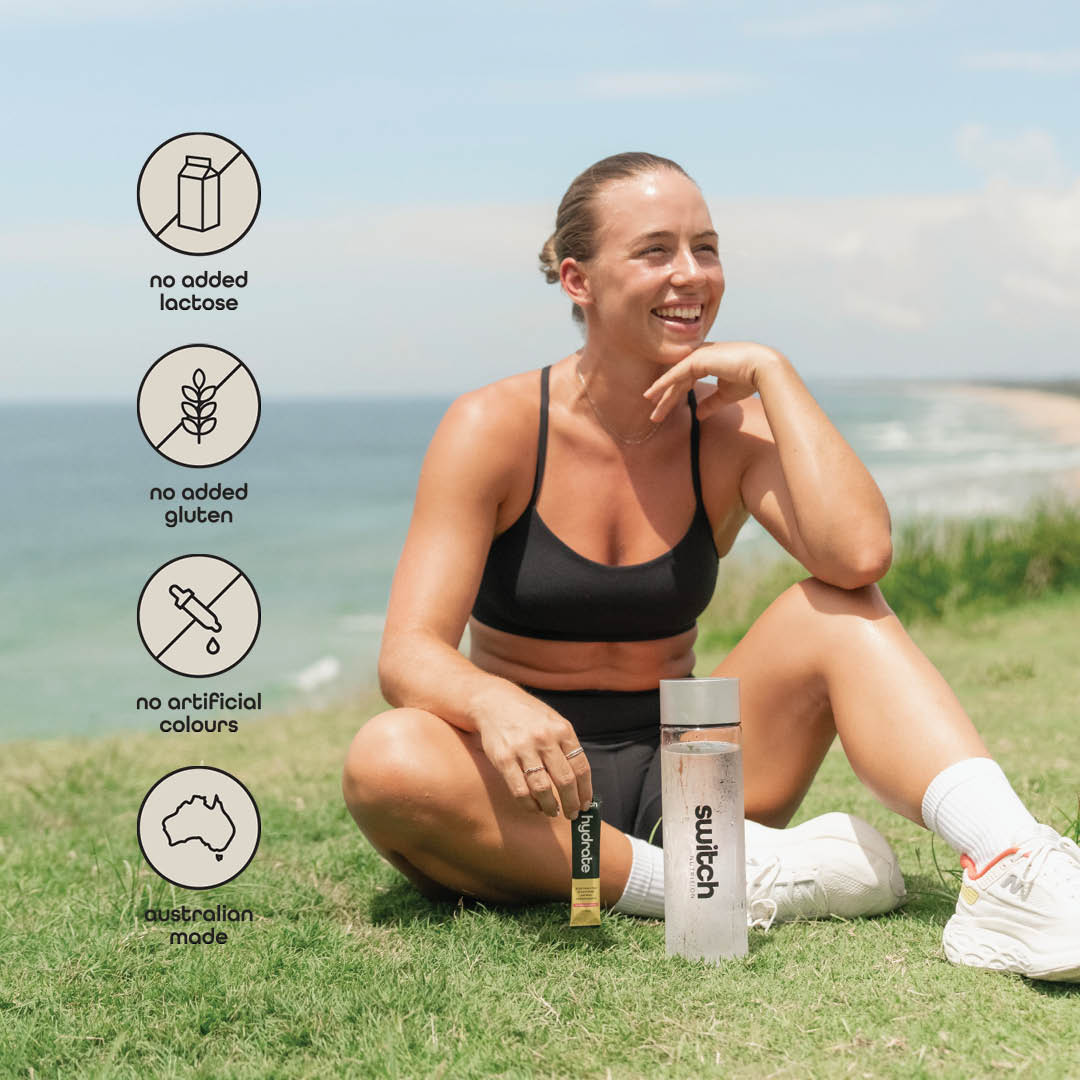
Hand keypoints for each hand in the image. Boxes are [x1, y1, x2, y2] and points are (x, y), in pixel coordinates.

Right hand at [475, 688, 591, 820]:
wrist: (493, 702)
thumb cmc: (529, 716)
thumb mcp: (553, 722)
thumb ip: (566, 746)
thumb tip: (580, 782)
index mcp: (562, 730)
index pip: (581, 767)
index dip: (585, 790)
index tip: (585, 804)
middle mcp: (544, 739)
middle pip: (565, 780)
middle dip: (571, 803)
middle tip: (572, 814)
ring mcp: (523, 749)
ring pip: (542, 789)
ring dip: (550, 807)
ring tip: (553, 812)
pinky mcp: (503, 759)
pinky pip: (520, 790)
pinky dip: (529, 805)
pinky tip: (534, 807)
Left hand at [642, 341, 784, 422]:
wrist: (762, 369)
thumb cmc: (749, 379)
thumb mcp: (725, 395)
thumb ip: (710, 403)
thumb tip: (698, 414)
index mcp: (707, 362)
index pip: (685, 381)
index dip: (673, 395)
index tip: (662, 409)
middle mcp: (700, 356)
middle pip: (677, 380)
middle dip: (665, 398)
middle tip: (654, 415)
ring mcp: (698, 355)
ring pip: (674, 378)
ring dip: (661, 393)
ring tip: (650, 407)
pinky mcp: (697, 359)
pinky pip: (675, 373)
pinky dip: (663, 383)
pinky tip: (651, 393)